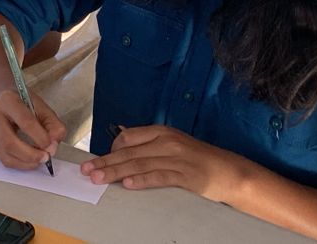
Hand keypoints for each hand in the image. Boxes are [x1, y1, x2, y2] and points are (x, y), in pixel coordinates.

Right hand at [0, 87, 65, 170]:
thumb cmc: (17, 96)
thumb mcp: (38, 103)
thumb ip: (51, 122)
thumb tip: (54, 143)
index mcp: (8, 100)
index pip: (25, 121)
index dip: (40, 137)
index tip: (51, 145)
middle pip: (9, 143)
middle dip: (31, 155)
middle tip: (46, 157)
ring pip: (5, 155)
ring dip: (26, 163)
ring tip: (40, 160)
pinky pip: (3, 159)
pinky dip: (20, 164)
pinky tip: (30, 160)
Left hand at [81, 125, 249, 201]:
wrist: (230, 171)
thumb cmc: (199, 160)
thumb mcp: (173, 146)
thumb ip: (150, 146)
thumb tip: (123, 151)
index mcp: (162, 132)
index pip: (128, 137)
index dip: (110, 149)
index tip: (97, 160)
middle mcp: (167, 141)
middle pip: (129, 152)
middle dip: (105, 162)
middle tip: (86, 170)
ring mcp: (176, 157)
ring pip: (139, 164)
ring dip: (115, 172)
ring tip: (98, 178)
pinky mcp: (185, 175)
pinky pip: (158, 176)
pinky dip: (141, 180)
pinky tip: (127, 184)